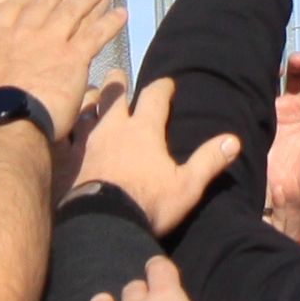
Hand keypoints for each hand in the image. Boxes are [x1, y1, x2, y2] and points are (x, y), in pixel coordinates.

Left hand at [75, 75, 244, 235]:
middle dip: (118, 82)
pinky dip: (68, 126)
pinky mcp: (70, 159)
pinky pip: (67, 134)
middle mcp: (114, 127)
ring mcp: (88, 142)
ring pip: (87, 109)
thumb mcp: (186, 185)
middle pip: (114, 93)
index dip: (163, 86)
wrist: (101, 225)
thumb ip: (208, 161)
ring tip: (92, 96)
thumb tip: (233, 140)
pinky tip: (66, 129)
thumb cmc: (148, 203)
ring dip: (91, 101)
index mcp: (144, 129)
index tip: (167, 83)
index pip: (155, 96)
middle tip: (118, 75)